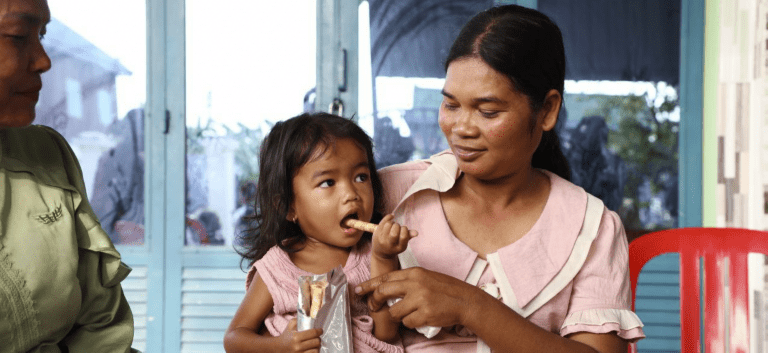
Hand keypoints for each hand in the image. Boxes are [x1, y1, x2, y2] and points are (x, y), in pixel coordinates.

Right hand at [277, 318, 322, 352]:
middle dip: (318, 338)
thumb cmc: (286, 335)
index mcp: (296, 337)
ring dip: (317, 346)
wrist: (278, 348)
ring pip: (316, 350)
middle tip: (317, 337)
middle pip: (317, 342)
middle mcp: (298, 346)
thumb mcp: (290, 325)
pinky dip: (314, 351)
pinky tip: (312, 349)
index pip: (313, 333)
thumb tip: (310, 315)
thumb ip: (300, 319)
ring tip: (315, 344)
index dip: (319, 331)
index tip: (320, 330)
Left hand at [355, 267, 479, 328]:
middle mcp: (415, 284)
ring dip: (399, 316)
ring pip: (394, 311)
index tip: (358, 290)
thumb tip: (387, 289)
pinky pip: (407, 322)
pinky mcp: (424, 314)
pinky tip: (422, 318)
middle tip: (372, 307)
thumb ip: (408, 281)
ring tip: (411, 313)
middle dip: (374, 301)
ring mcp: (420, 299)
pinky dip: (411, 323)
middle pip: (383, 291)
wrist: (466, 300)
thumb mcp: (426, 277)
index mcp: (414, 273)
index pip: (386, 277)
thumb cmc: (446, 289)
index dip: (369, 285)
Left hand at [371, 214, 417, 259]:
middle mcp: (389, 245)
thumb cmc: (395, 245)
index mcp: (399, 248)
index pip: (403, 236)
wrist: (381, 252)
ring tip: (393, 225)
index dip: (405, 230)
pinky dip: (388, 217)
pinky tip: (392, 216)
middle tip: (397, 227)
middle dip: (397, 226)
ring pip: (388, 225)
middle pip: (394, 231)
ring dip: (392, 222)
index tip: (403, 229)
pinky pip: (383, 221)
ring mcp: (382, 240)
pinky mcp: (376, 234)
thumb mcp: (402, 243)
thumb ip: (409, 236)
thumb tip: (416, 233)